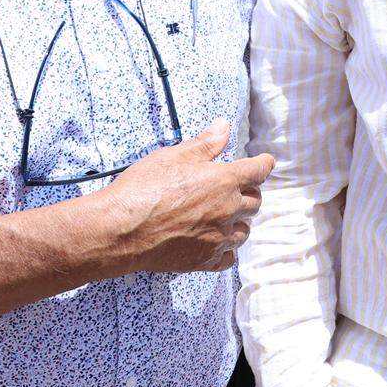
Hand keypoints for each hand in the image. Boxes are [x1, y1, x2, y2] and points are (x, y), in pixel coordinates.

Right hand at [102, 119, 272, 273]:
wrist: (122, 229)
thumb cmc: (144, 188)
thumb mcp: (174, 156)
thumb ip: (205, 143)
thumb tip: (224, 127)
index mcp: (224, 181)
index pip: (259, 171)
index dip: (263, 164)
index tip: (265, 162)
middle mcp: (227, 210)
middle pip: (255, 202)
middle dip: (249, 192)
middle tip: (238, 188)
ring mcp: (218, 238)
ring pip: (245, 231)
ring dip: (240, 221)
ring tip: (227, 215)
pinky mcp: (204, 260)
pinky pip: (228, 258)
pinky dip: (227, 249)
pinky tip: (217, 243)